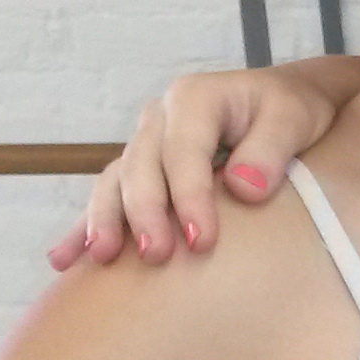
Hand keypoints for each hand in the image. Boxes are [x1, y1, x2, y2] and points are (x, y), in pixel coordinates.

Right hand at [48, 64, 349, 270]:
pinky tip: (64, 261)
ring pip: (115, 182)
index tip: (203, 241)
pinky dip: (85, 227)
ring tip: (104, 259)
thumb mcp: (294, 119)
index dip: (189, 195)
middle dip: (146, 213)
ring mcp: (146, 145)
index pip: (184, 150)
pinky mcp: (142, 172)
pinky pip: (108, 198)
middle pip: (141, 167)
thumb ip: (272, 148)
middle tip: (158, 257)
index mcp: (195, 98)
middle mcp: (161, 119)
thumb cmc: (295, 112)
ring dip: (106, 220)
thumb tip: (243, 188)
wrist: (288, 106)